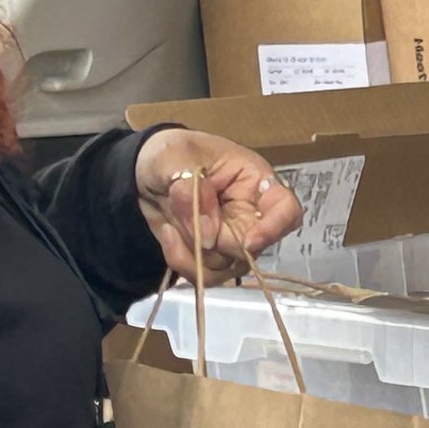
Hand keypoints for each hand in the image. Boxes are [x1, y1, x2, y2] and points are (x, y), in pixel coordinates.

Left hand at [133, 127, 300, 279]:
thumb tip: (208, 234)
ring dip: (195, 255)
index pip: (285, 208)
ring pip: (228, 267)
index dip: (275, 228)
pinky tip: (168, 235)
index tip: (248, 241)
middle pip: (254, 248)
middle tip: (186, 222)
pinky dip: (183, 262)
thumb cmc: (169, 152)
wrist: (143, 171)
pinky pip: (206, 274)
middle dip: (218, 244)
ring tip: (170, 227)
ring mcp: (232, 237)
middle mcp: (250, 213)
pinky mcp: (211, 253)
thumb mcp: (174, 157)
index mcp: (253, 180)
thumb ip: (191, 189)